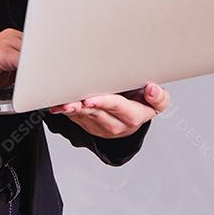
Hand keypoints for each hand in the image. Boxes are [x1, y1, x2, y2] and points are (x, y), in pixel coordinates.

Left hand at [47, 82, 169, 138]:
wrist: (131, 119)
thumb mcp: (157, 102)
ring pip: (82, 116)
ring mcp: (98, 125)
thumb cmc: (141, 103)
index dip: (104, 103)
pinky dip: (64, 109)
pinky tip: (55, 104)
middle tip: (70, 102)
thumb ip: (158, 98)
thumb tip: (152, 89)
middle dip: (82, 106)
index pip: (117, 107)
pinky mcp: (86, 123)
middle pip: (96, 112)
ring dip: (70, 109)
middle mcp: (115, 124)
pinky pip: (73, 116)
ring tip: (59, 103)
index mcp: (132, 116)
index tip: (90, 100)